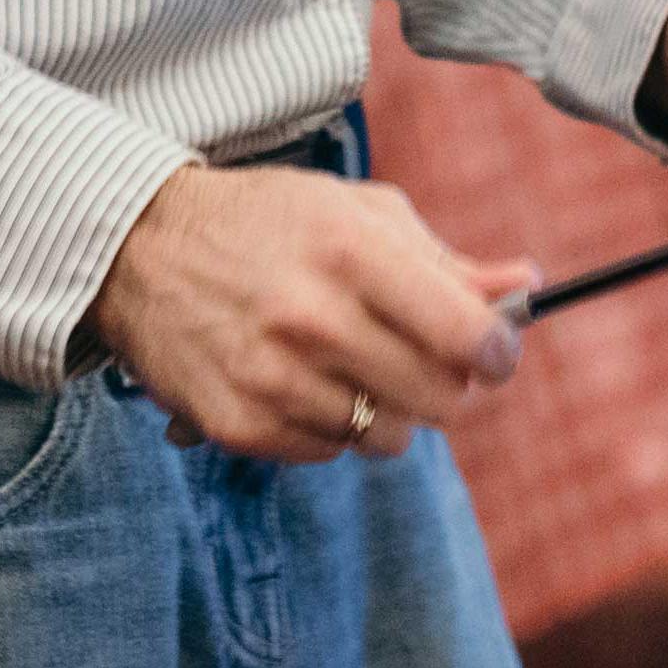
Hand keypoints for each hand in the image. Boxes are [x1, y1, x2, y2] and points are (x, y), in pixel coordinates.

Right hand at [86, 161, 528, 462]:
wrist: (140, 250)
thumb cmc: (267, 223)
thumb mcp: (357, 213)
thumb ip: (444, 259)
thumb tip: (526, 284)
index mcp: (352, 253)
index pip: (465, 335)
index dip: (497, 350)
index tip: (497, 351)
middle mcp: (313, 320)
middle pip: (438, 399)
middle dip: (449, 384)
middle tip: (430, 361)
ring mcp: (273, 380)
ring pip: (386, 436)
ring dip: (387, 408)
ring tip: (353, 364)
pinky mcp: (239, 426)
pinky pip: (328, 453)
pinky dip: (330, 426)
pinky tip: (303, 381)